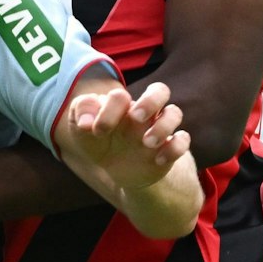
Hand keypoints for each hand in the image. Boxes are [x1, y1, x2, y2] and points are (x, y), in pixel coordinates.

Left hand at [61, 82, 191, 195]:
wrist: (120, 171)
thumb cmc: (101, 144)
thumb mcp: (83, 133)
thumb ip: (79, 119)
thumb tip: (85, 122)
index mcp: (121, 106)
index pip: (121, 96)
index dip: (109, 109)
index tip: (98, 130)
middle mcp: (143, 113)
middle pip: (160, 90)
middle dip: (150, 101)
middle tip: (135, 117)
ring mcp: (158, 129)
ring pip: (174, 113)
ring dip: (162, 126)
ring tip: (146, 143)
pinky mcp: (170, 148)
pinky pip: (183, 141)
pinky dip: (174, 148)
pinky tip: (158, 160)